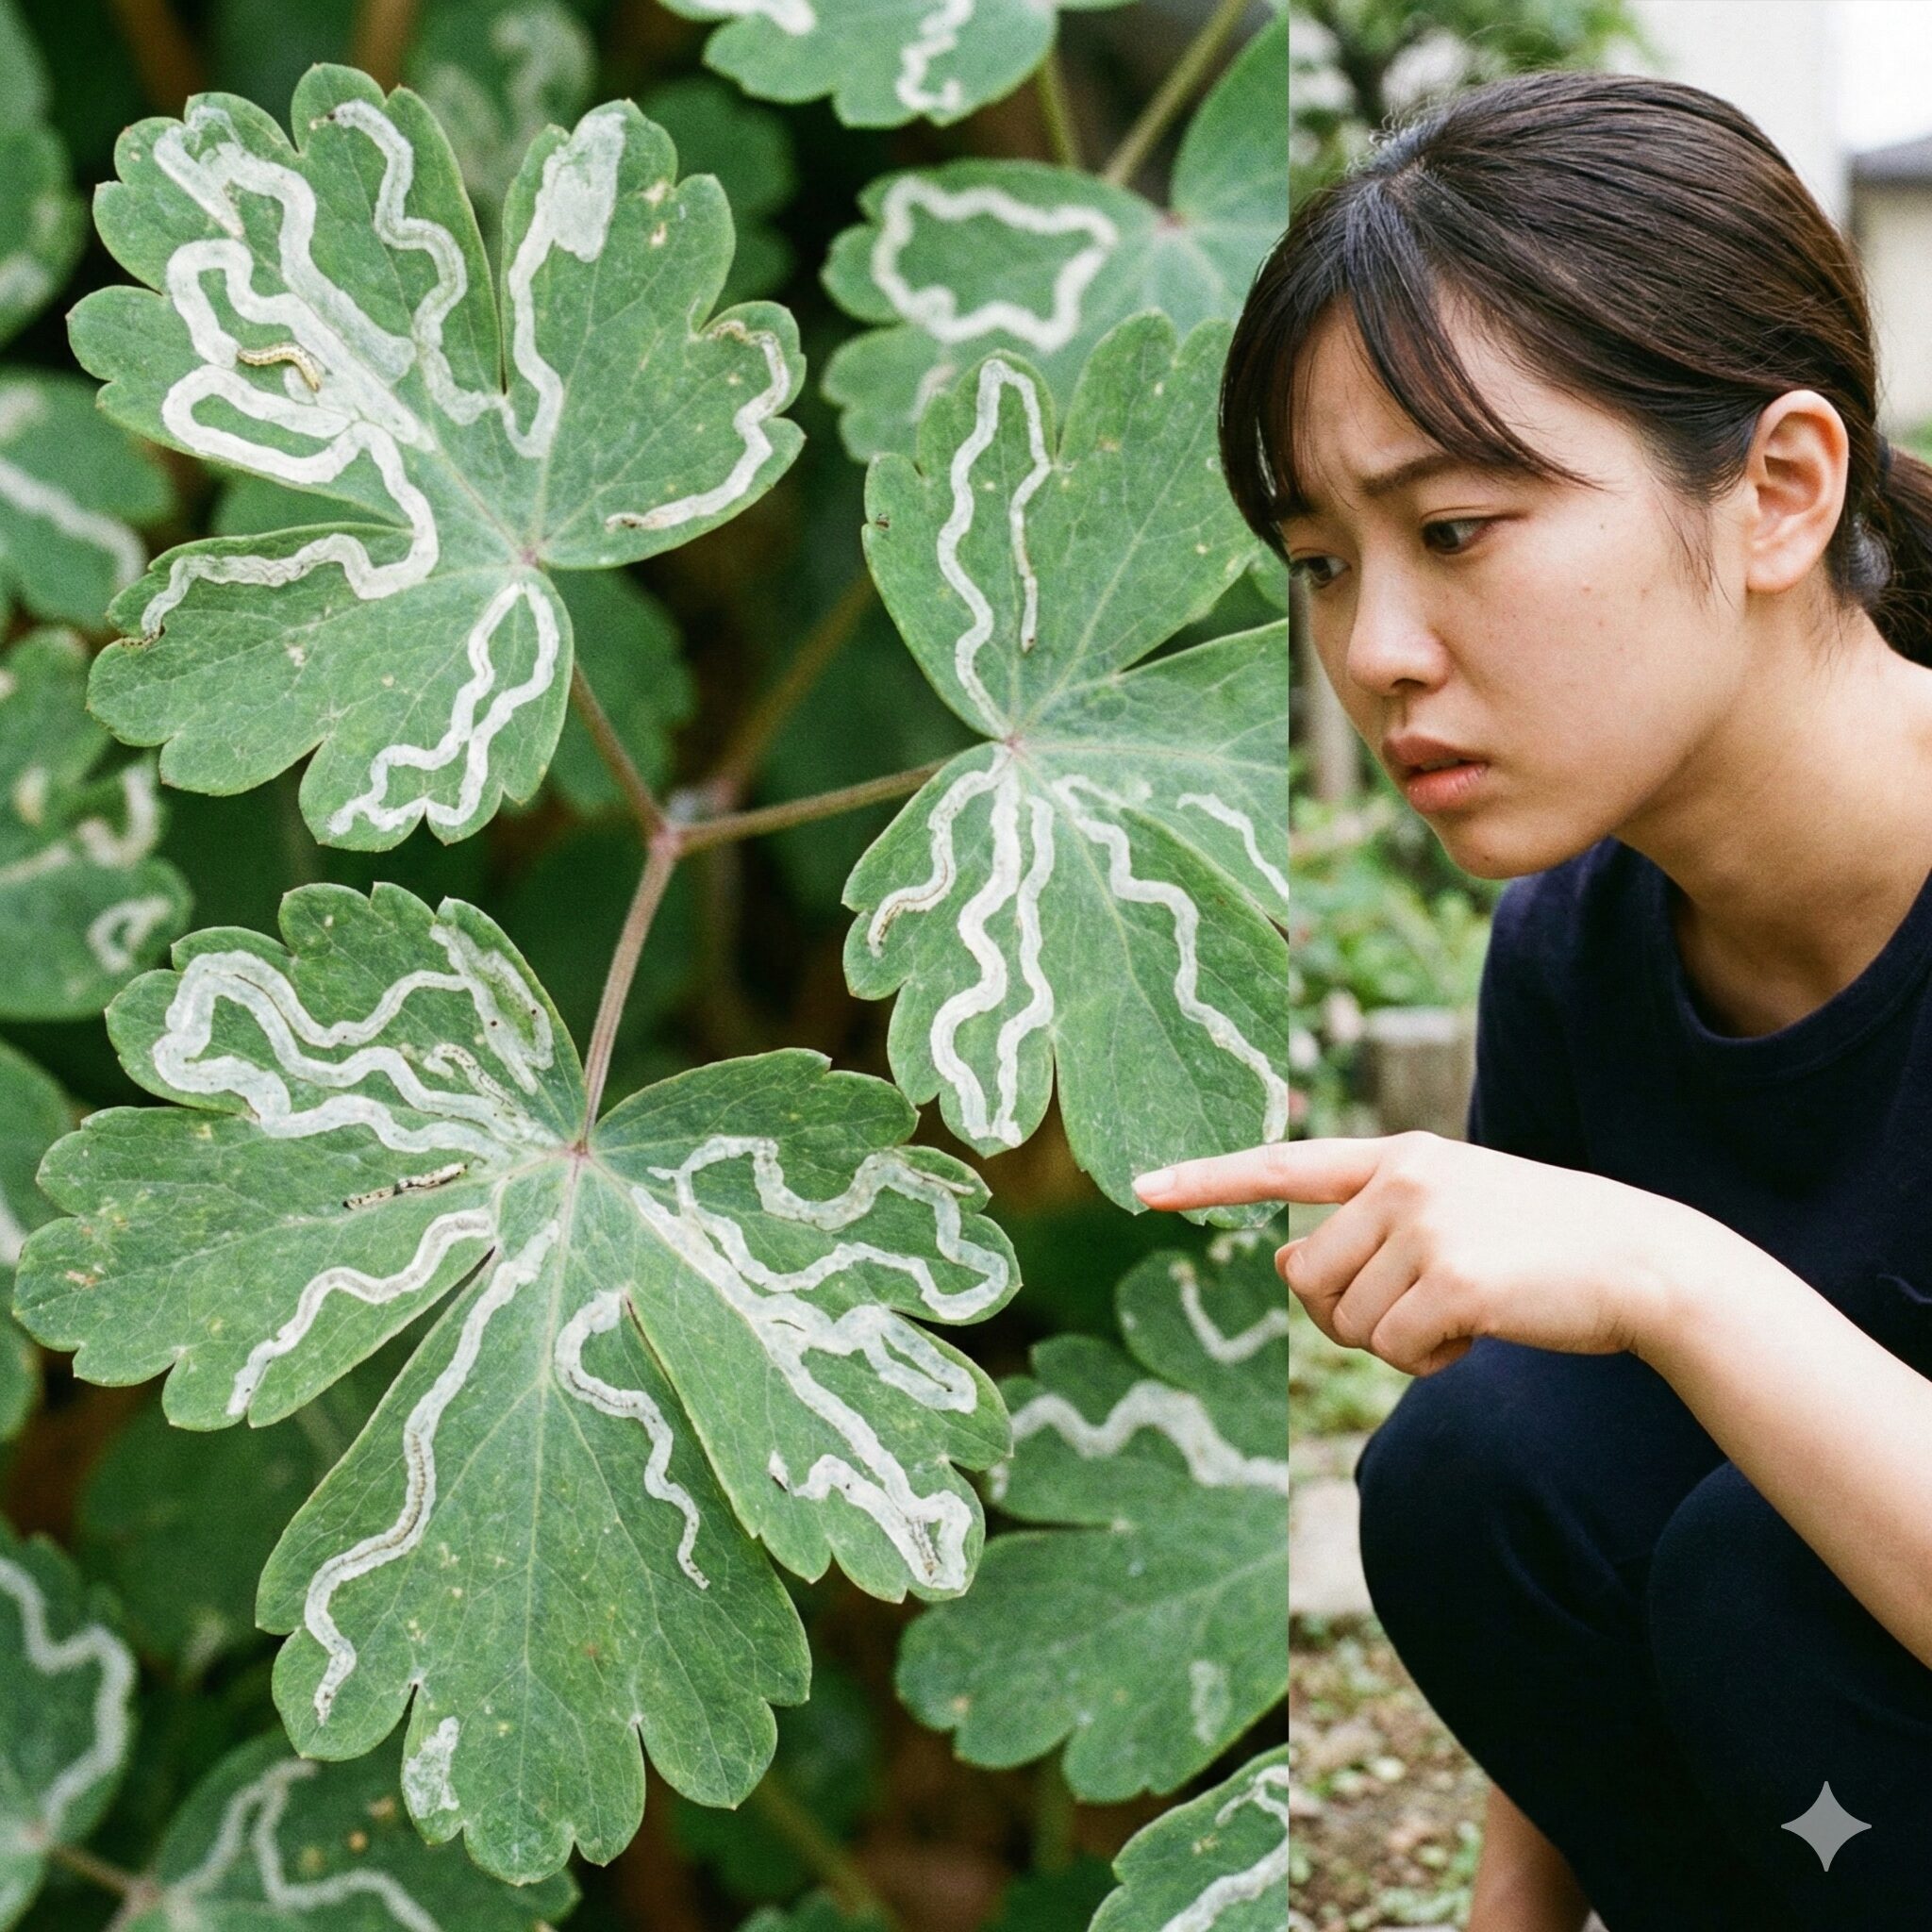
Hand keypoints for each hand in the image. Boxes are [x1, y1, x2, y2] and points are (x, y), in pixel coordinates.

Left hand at [1132, 1132, 1713, 1376]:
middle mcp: (1400, 1178)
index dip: (1209, 1180)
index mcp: (1396, 1155)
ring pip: (1344, 1323)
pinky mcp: (1450, 1278)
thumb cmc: (1540, 1249)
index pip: (1283, 1164)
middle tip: (1418, 1314)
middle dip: (1346, 1316)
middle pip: (1304, 1279)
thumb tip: (1283, 1268)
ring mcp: (1424, 1224)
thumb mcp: (1450, 1215)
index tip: (1142, 1189)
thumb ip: (1368, 1229)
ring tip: (1462, 1314)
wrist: (1643, 1263)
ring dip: (1395, 1343)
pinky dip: (1429, 1361)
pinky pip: (1393, 1350)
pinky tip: (1481, 1334)